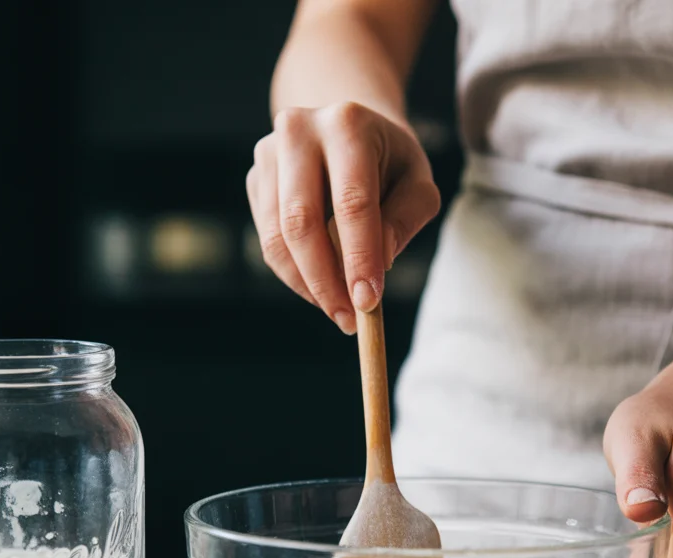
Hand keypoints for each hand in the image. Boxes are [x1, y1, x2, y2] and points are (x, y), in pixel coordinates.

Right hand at [246, 102, 440, 333]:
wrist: (345, 130)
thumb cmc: (388, 161)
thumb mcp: (417, 181)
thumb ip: (407, 218)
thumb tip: (379, 262)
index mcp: (347, 124)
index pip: (352, 201)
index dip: (359, 257)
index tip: (368, 302)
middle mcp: (298, 132)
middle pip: (301, 221)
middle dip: (325, 280)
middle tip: (348, 318)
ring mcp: (268, 156)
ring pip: (278, 239)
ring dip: (307, 285)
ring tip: (338, 310)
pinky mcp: (255, 181)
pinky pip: (269, 243)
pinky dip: (295, 275)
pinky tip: (321, 286)